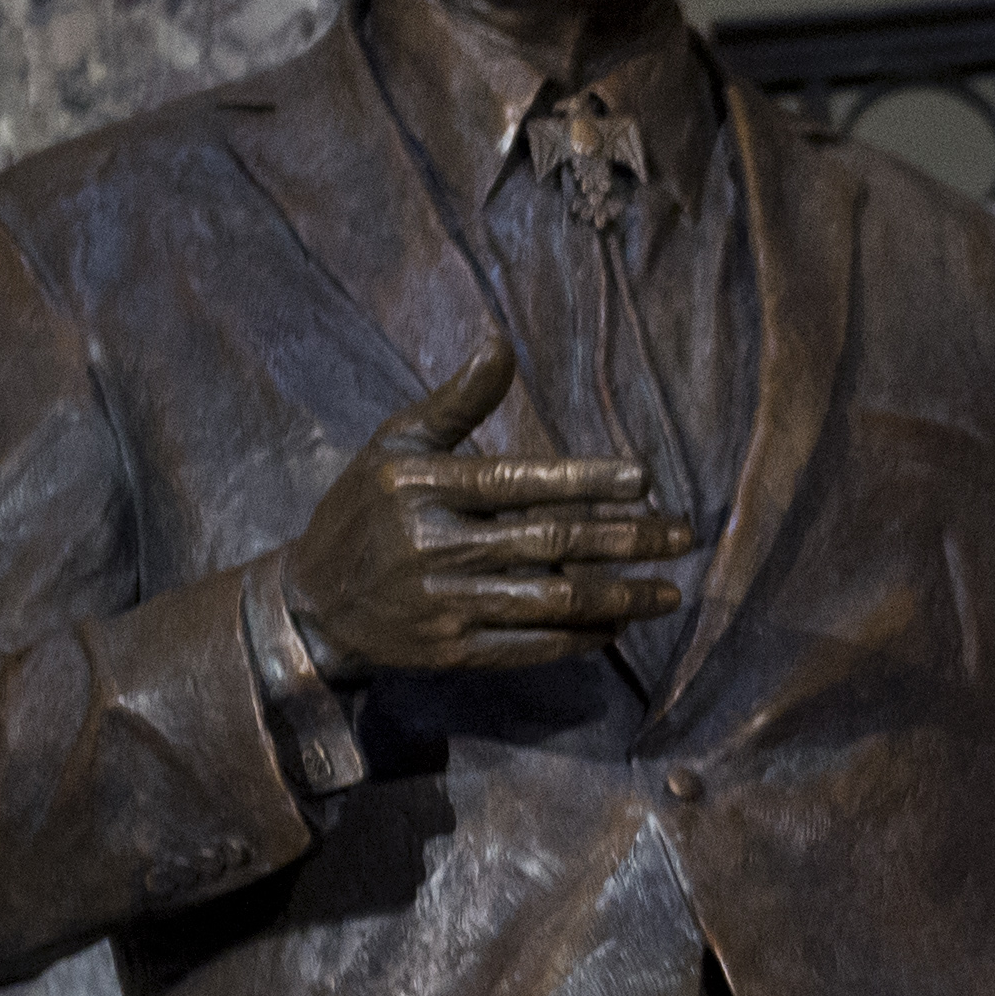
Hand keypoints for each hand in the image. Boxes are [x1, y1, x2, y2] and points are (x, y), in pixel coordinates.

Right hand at [278, 342, 693, 676]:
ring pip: (550, 600)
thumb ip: (456, 402)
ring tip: (669, 592)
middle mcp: (433, 545)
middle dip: (625, 539)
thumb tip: (501, 343)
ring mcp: (443, 603)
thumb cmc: (364, 511)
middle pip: (549, 541)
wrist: (311, 603)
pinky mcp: (449, 652)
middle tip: (683, 535)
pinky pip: (528, 647)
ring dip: (619, 597)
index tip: (645, 481)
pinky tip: (617, 627)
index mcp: (422, 488)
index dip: (585, 481)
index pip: (519, 481)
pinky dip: (578, 639)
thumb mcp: (395, 445)